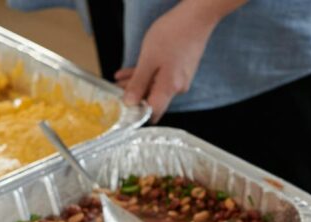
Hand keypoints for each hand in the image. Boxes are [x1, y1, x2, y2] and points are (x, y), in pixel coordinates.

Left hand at [115, 1, 234, 120]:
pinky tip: (132, 71)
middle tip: (115, 91)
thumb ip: (138, 83)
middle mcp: (178, 87)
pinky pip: (161, 77)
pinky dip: (147, 75)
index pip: (153, 112)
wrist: (195, 18)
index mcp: (170, 88)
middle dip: (134, 96)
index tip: (122, 109)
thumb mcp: (148, 59)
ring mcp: (181, 78)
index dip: (137, 114)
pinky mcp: (181, 70)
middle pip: (153, 99)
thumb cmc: (173, 35)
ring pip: (155, 86)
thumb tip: (130, 102)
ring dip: (138, 84)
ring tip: (119, 79)